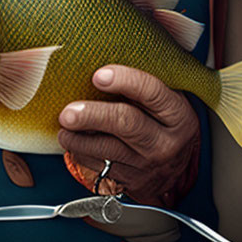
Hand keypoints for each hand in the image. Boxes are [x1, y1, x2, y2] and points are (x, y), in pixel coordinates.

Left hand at [58, 65, 200, 206]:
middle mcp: (165, 142)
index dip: (125, 81)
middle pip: (126, 123)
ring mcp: (146, 166)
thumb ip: (145, 85)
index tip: (98, 75)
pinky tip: (72, 142)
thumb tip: (103, 58)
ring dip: (78, 138)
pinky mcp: (128, 183)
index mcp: (178, 116)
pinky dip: (80, 154)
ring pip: (107, 150)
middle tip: (68, 111)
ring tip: (64, 126)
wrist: (174, 172)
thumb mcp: (169, 102)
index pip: (152, 93)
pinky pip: (98, 168)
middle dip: (93, 115)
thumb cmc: (165, 123)